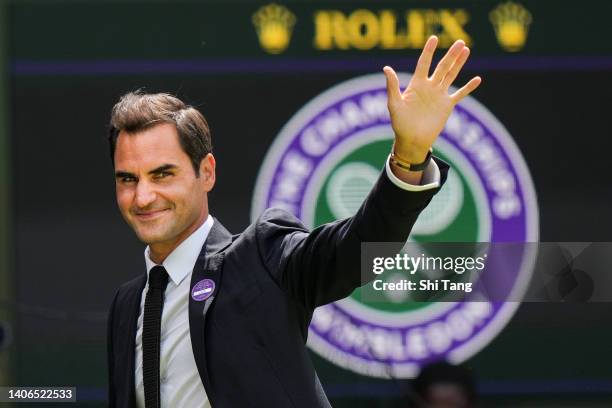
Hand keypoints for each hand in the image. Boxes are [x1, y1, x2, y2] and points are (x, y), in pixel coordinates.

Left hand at [384, 36, 480, 163]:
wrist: (412, 140)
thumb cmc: (400, 123)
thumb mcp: (394, 104)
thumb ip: (392, 86)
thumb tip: (386, 68)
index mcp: (416, 84)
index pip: (424, 63)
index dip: (429, 51)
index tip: (434, 38)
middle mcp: (429, 87)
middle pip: (442, 67)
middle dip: (451, 55)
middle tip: (460, 41)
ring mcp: (439, 95)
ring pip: (451, 75)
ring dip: (459, 64)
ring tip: (466, 50)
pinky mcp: (447, 106)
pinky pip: (460, 94)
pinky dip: (468, 88)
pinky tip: (477, 79)